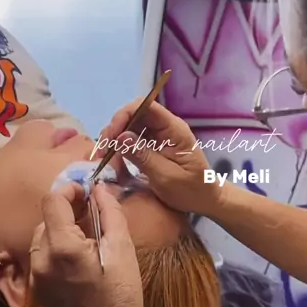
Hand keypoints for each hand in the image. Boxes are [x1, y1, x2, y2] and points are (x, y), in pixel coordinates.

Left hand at [29, 182, 146, 306]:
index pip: (52, 201)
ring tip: (85, 237)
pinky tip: (76, 259)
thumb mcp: (123, 249)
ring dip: (60, 230)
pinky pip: (41, 257)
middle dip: (66, 211)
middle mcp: (41, 259)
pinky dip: (55, 249)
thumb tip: (100, 188)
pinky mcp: (37, 290)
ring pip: (41, 237)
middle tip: (90, 213)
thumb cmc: (122, 294)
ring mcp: (35, 276)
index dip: (69, 190)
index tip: (86, 192)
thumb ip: (110, 212)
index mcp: (62, 246)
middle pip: (46, 218)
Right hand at [101, 100, 222, 216]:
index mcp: (173, 129)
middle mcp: (165, 127)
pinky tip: (113, 163)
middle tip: (101, 152)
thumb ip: (143, 156)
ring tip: (104, 159)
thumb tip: (120, 137)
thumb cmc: (191, 190)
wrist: (205, 200)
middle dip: (114, 130)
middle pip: (133, 115)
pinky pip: (131, 140)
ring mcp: (158, 136)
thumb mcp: (165, 177)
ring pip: (129, 127)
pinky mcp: (152, 146)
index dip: (124, 116)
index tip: (110, 137)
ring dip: (114, 141)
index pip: (145, 107)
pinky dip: (119, 150)